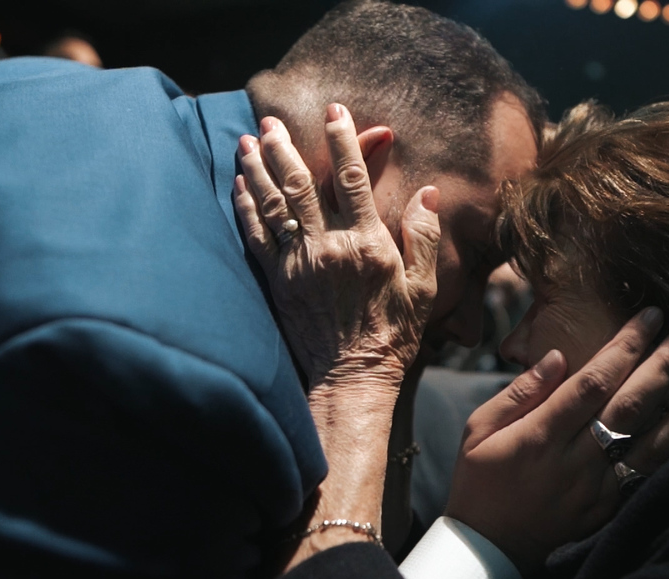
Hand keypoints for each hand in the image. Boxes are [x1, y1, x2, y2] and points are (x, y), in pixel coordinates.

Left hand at [234, 103, 440, 391]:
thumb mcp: (422, 288)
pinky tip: (239, 184)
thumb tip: (429, 194)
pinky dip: (245, 207)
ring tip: (247, 140)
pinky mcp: (278, 282)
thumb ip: (423, 238)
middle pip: (301, 184)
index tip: (335, 110)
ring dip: (258, 168)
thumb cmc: (393, 334)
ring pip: (273, 204)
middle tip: (270, 119)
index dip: (343, 140)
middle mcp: (329, 247)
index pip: (351, 179)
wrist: (352, 377)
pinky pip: (257, 237)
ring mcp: (299, 264)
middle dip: (284, 146)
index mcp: (367, 243)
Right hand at [445, 309, 668, 573]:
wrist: (489, 550)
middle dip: (664, 364)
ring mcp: (598, 488)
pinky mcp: (609, 508)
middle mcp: (575, 461)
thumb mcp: (479, 430)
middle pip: (630, 406)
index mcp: (540, 436)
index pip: (592, 382)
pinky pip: (651, 473)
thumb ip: (519, 393)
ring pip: (653, 444)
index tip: (649, 318)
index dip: (625, 347)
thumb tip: (558, 357)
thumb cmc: (479, 481)